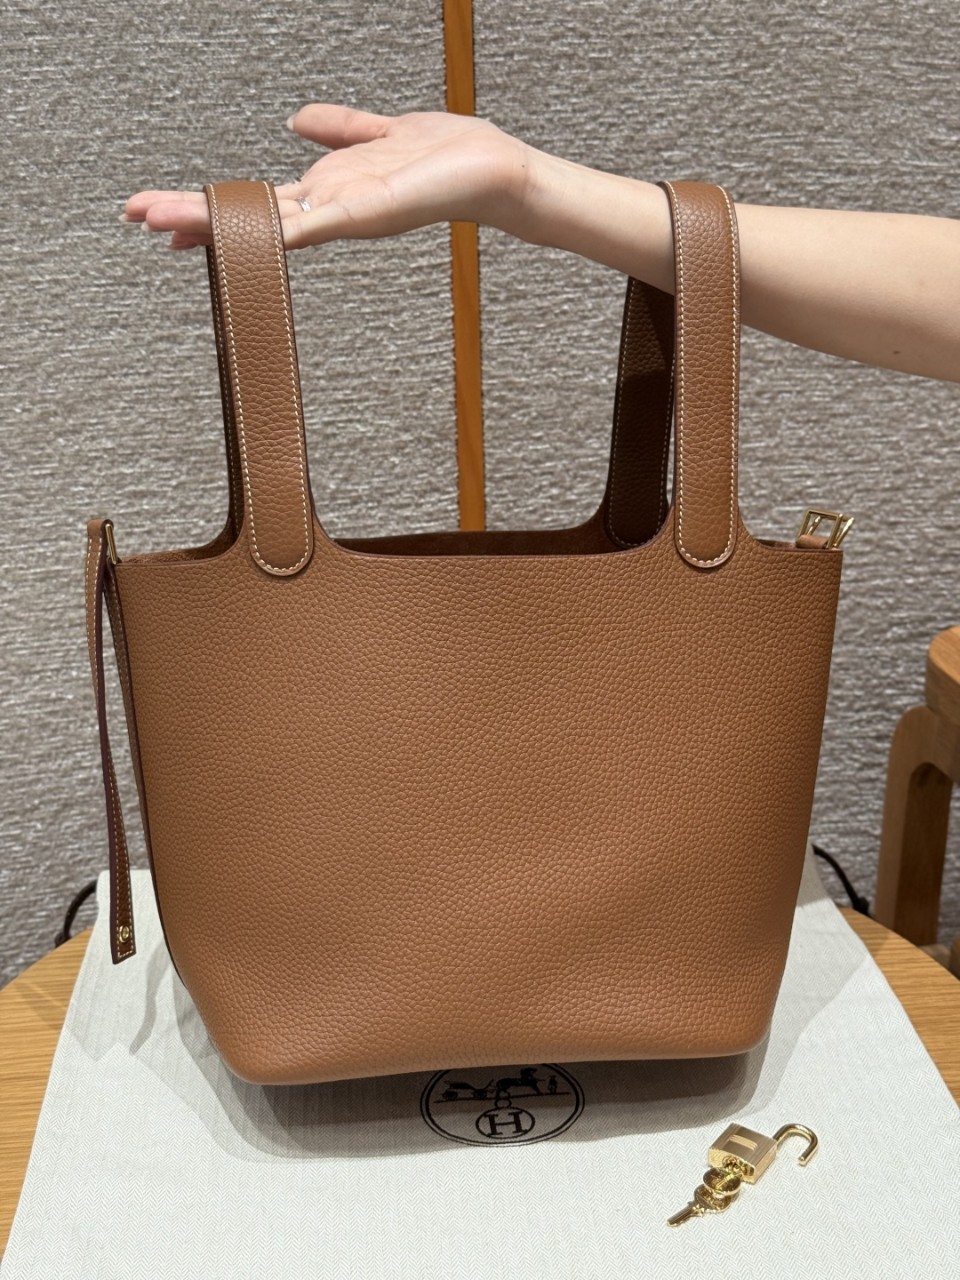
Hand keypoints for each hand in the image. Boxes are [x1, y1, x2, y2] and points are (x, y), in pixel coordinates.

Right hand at [122, 104, 533, 249]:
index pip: (254, 200)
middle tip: (137, 219)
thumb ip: (339, 127)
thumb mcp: (379, 131)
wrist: (495, 172)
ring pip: (264, 225)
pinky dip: (275, 228)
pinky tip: (240, 230)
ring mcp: (344, 216)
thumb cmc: (448, 157)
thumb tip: (298, 120)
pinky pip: (312, 224)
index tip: (160, 209)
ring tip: (163, 224)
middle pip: (246, 216)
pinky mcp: (366, 215)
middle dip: (190, 216)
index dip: (207, 203)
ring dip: (213, 225)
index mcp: (328, 189)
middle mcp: (329, 208)